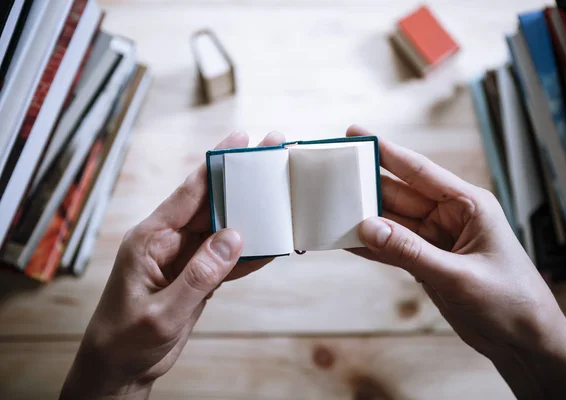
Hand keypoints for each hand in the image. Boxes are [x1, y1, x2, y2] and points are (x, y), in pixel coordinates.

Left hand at [60, 131, 285, 399]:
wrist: (119, 369)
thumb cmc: (126, 339)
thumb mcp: (162, 311)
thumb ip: (199, 274)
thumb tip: (234, 237)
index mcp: (150, 239)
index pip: (188, 194)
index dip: (216, 166)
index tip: (240, 140)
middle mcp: (168, 242)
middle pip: (211, 205)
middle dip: (241, 183)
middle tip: (271, 158)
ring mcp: (185, 259)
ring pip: (223, 230)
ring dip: (251, 217)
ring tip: (280, 198)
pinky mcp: (197, 277)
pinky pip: (227, 260)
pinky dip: (249, 255)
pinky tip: (272, 245)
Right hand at [348, 125, 565, 398]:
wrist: (523, 341)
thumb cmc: (509, 301)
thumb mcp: (460, 276)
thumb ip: (412, 252)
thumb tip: (368, 228)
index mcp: (468, 205)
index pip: (420, 171)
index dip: (387, 152)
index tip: (357, 135)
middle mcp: (449, 217)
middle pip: (399, 195)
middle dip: (367, 188)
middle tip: (331, 179)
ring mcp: (435, 241)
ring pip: (391, 223)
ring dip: (364, 219)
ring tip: (330, 210)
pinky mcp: (426, 263)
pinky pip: (392, 248)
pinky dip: (371, 247)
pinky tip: (346, 241)